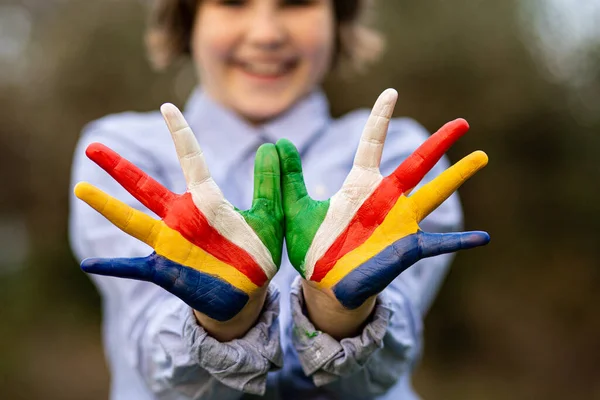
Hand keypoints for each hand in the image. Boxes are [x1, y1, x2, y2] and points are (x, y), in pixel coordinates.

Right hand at [75, 104, 282, 338]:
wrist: (249, 294)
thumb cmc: (257, 253)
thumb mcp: (269, 215)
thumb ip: (269, 182)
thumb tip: (272, 144)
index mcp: (207, 200)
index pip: (190, 159)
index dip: (179, 133)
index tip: (167, 107)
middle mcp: (181, 217)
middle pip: (144, 187)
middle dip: (119, 168)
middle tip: (92, 147)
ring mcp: (171, 243)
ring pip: (132, 221)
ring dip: (107, 207)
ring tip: (81, 189)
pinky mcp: (166, 270)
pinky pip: (133, 267)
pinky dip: (112, 266)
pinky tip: (88, 264)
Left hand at [276, 89, 488, 335]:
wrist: (324, 286)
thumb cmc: (312, 247)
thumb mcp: (296, 210)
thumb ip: (288, 179)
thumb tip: (276, 142)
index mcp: (359, 185)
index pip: (373, 143)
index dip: (381, 118)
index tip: (392, 93)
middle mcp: (385, 199)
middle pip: (416, 163)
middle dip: (439, 142)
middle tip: (462, 122)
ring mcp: (399, 222)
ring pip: (434, 194)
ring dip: (458, 177)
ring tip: (482, 156)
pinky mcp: (407, 249)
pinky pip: (438, 243)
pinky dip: (460, 240)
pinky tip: (484, 237)